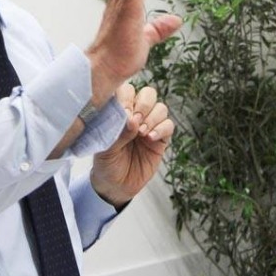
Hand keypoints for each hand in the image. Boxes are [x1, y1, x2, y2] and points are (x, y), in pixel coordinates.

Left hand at [90, 84, 173, 206]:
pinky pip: (169, 125)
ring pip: (160, 107)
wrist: (116, 185)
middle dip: (144, 105)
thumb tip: (132, 120)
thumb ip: (118, 132)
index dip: (127, 97)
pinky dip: (162, 129)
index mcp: (119, 110)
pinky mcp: (161, 139)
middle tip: (136, 122)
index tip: (124, 113)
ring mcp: (149, 125)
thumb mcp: (106, 148)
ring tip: (142, 133)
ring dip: (153, 118)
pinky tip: (151, 139)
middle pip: (148, 94)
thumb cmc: (106, 163)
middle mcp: (136, 114)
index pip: (127, 90)